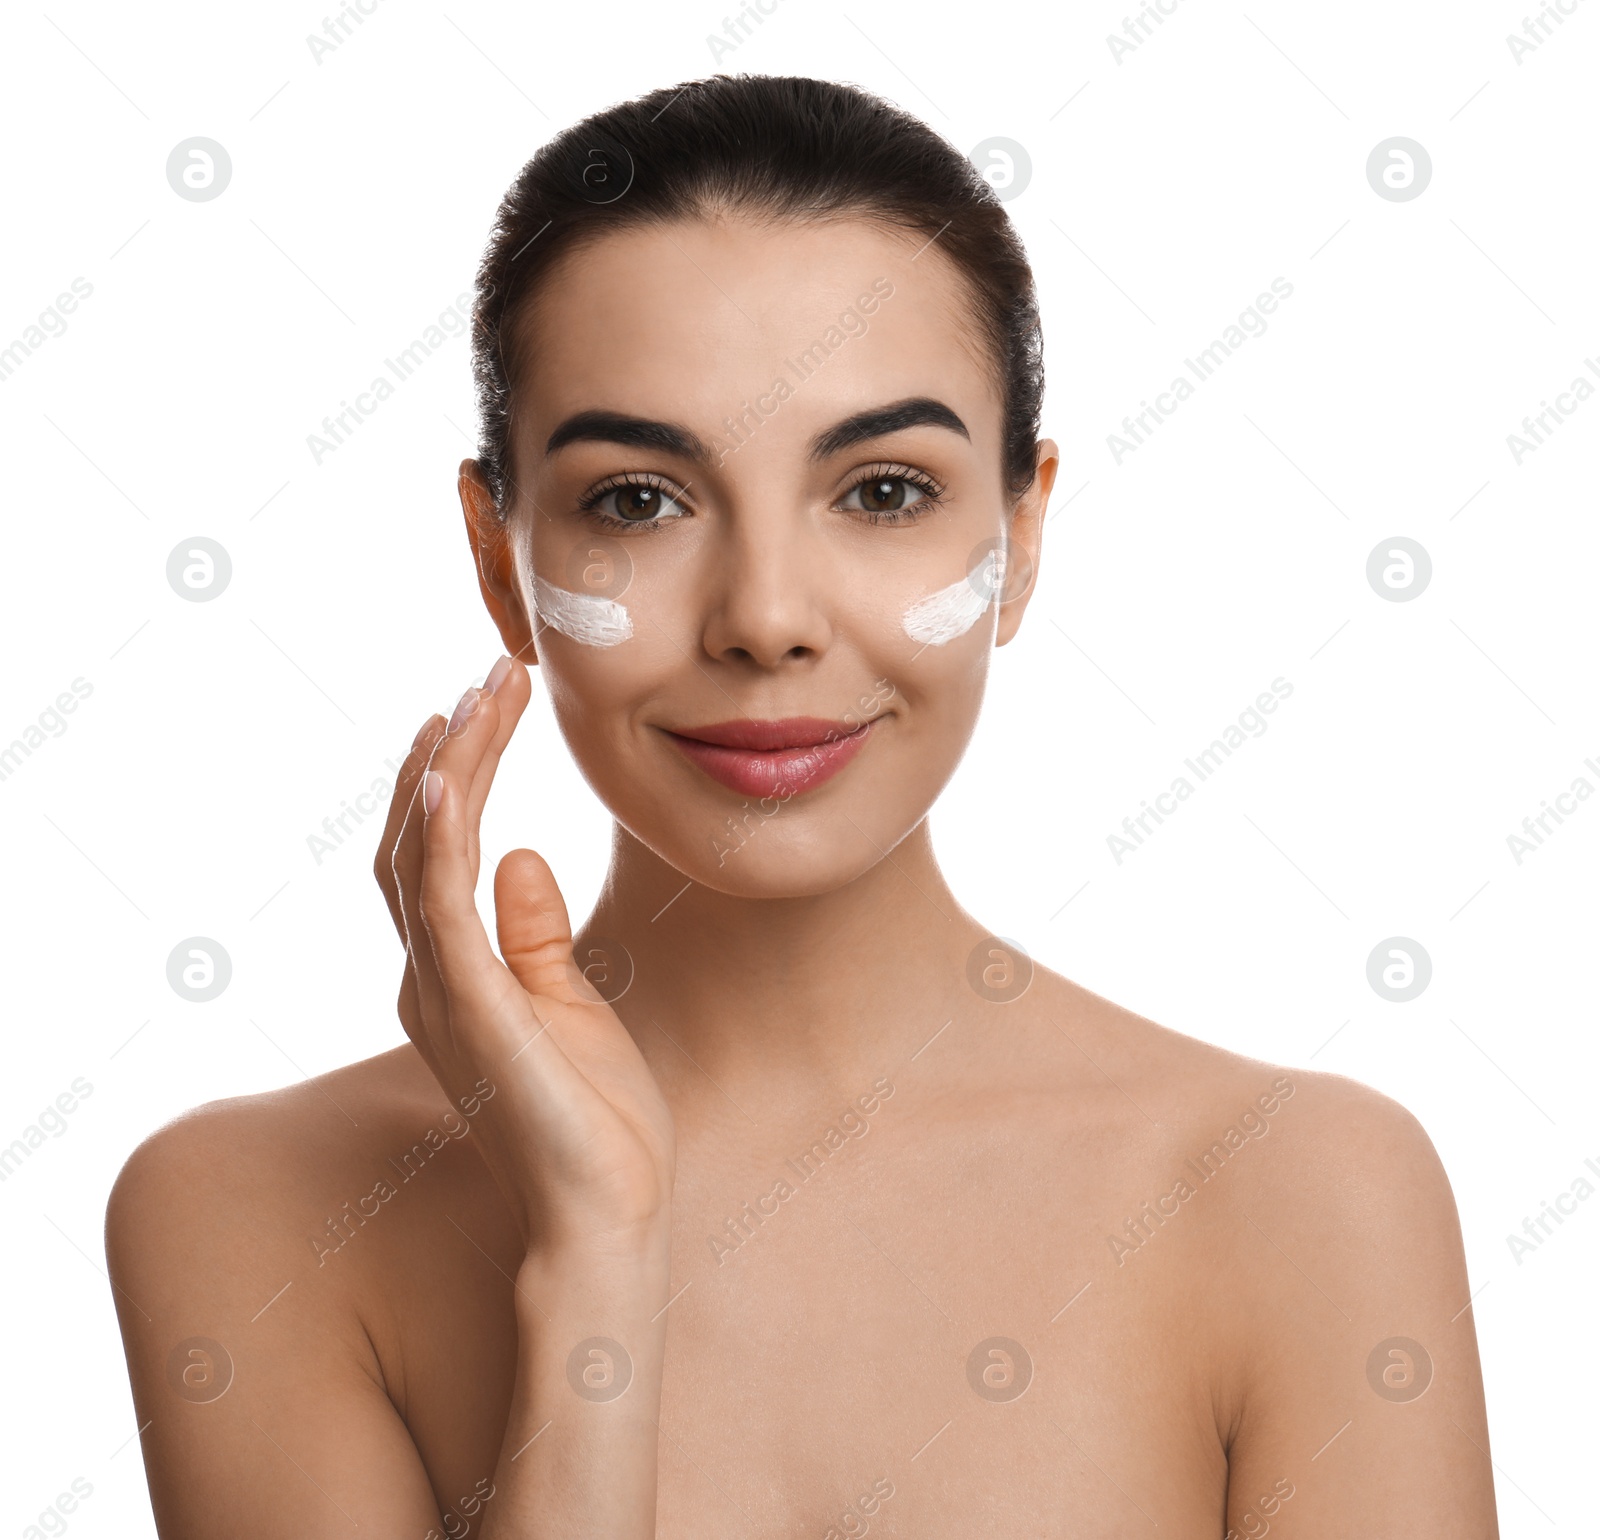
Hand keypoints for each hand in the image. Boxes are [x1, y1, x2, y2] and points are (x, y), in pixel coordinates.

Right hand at [374, 656, 674, 1255]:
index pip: (434, 857)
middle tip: (490, 675)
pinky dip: (438, 839)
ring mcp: (442, 994)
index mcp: (453, 977)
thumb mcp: (571, 1004)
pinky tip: (448, 778)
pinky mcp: (472, 1010)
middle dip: (451, 753)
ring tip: (479, 696)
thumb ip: (535, 934)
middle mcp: (429, 979)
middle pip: (417, 841)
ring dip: (450, 770)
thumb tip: (522, 852)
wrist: (609, 1212)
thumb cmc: (596, 1119)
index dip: (449, 779)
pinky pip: (442, 909)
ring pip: (423, 857)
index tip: (481, 708)